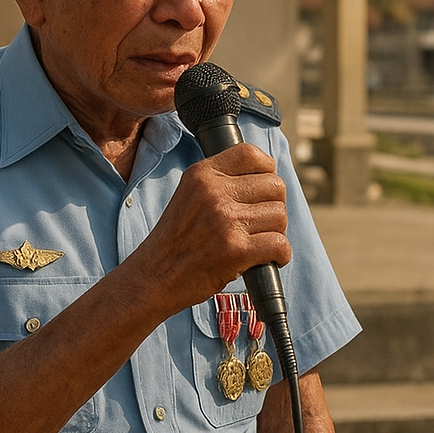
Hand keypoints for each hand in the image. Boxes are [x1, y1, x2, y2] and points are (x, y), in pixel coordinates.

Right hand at [128, 143, 290, 315]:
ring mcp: (225, 220)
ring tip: (257, 242)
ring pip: (280, 215)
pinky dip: (280, 255)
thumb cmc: (177, 239)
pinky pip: (280, 244)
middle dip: (274, 206)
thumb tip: (268, 176)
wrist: (153, 278)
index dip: (267, 171)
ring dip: (276, 232)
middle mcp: (214, 192)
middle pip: (275, 186)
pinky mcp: (235, 249)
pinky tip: (268, 259)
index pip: (251, 154)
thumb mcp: (190, 193)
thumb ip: (223, 180)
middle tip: (260, 224)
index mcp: (203, 173)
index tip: (264, 189)